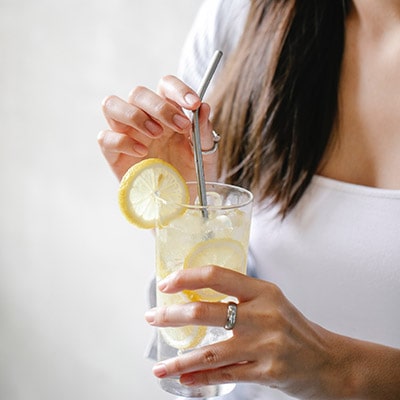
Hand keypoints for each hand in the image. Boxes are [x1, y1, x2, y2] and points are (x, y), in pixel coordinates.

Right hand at [98, 75, 217, 181]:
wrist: (180, 204)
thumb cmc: (192, 176)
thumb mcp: (205, 156)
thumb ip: (203, 133)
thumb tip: (204, 107)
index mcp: (168, 113)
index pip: (166, 85)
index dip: (178, 89)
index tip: (193, 104)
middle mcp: (145, 119)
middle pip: (138, 93)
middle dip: (159, 106)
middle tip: (180, 127)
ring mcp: (127, 135)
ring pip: (111, 105)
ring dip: (135, 116)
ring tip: (156, 134)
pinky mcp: (114, 155)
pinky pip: (105, 138)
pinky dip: (122, 141)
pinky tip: (143, 153)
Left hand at [145, 266, 354, 398]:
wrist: (329, 360)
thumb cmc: (294, 327)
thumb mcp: (271, 301)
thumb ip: (239, 296)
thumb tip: (196, 295)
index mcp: (262, 291)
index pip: (217, 276)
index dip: (187, 278)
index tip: (166, 283)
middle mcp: (263, 315)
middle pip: (206, 312)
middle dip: (172, 316)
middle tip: (153, 317)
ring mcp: (266, 345)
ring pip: (211, 352)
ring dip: (180, 359)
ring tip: (160, 365)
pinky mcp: (268, 372)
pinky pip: (226, 375)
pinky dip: (200, 378)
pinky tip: (184, 379)